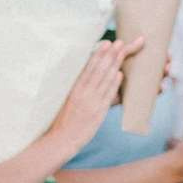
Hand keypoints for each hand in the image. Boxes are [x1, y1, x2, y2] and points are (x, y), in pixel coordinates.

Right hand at [49, 38, 140, 154]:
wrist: (60, 139)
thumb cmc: (62, 121)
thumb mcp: (66, 101)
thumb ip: (76, 90)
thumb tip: (86, 80)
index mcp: (73, 88)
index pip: (88, 67)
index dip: (98, 54)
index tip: (106, 43)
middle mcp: (82, 92)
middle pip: (98, 69)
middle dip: (110, 54)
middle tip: (119, 42)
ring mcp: (90, 101)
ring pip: (104, 79)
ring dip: (114, 64)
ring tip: (122, 52)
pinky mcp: (97, 112)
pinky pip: (107, 94)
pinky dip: (114, 83)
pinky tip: (119, 73)